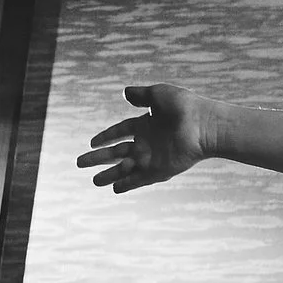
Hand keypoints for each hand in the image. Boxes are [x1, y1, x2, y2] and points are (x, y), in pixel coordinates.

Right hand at [80, 83, 211, 192]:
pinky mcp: (159, 169)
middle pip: (117, 152)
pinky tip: (115, 189)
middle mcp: (148, 142)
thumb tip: (125, 93)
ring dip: (109, 175)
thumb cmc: (185, 106)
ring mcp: (153, 157)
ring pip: (125, 168)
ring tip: (94, 182)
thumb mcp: (158, 94)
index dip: (106, 137)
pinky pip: (140, 179)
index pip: (121, 131)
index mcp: (147, 124)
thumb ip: (141, 95)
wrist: (203, 125)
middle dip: (98, 158)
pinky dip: (128, 184)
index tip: (91, 142)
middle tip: (79, 163)